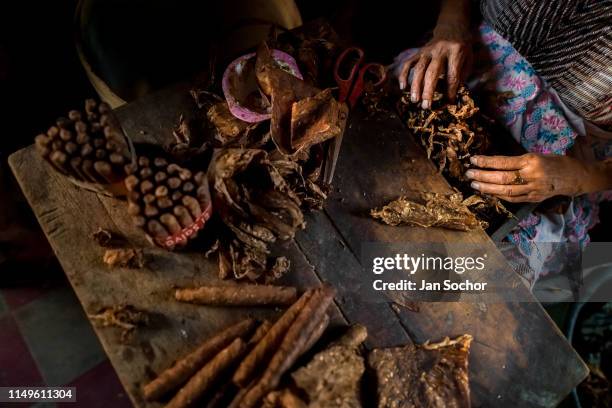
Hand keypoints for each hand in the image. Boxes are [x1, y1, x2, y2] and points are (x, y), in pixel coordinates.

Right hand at [398, 26, 472, 107]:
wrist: (452, 27)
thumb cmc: (462, 48)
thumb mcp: (468, 59)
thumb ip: (461, 75)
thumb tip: (450, 94)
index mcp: (457, 52)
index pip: (452, 75)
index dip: (450, 90)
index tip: (448, 102)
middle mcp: (440, 50)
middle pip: (432, 72)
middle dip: (428, 91)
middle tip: (426, 106)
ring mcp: (428, 50)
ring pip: (419, 69)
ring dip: (415, 86)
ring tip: (414, 100)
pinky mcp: (419, 51)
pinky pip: (409, 62)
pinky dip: (404, 74)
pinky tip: (403, 87)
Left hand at [465, 153, 589, 202]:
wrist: (573, 177)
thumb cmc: (553, 162)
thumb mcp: (535, 156)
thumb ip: (516, 161)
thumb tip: (492, 163)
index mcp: (531, 161)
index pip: (503, 162)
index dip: (486, 162)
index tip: (473, 160)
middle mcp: (532, 176)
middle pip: (502, 178)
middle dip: (483, 176)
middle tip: (469, 174)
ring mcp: (533, 189)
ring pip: (505, 191)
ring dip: (487, 188)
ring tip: (474, 184)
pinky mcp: (533, 199)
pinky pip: (512, 199)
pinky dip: (498, 196)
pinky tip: (488, 192)